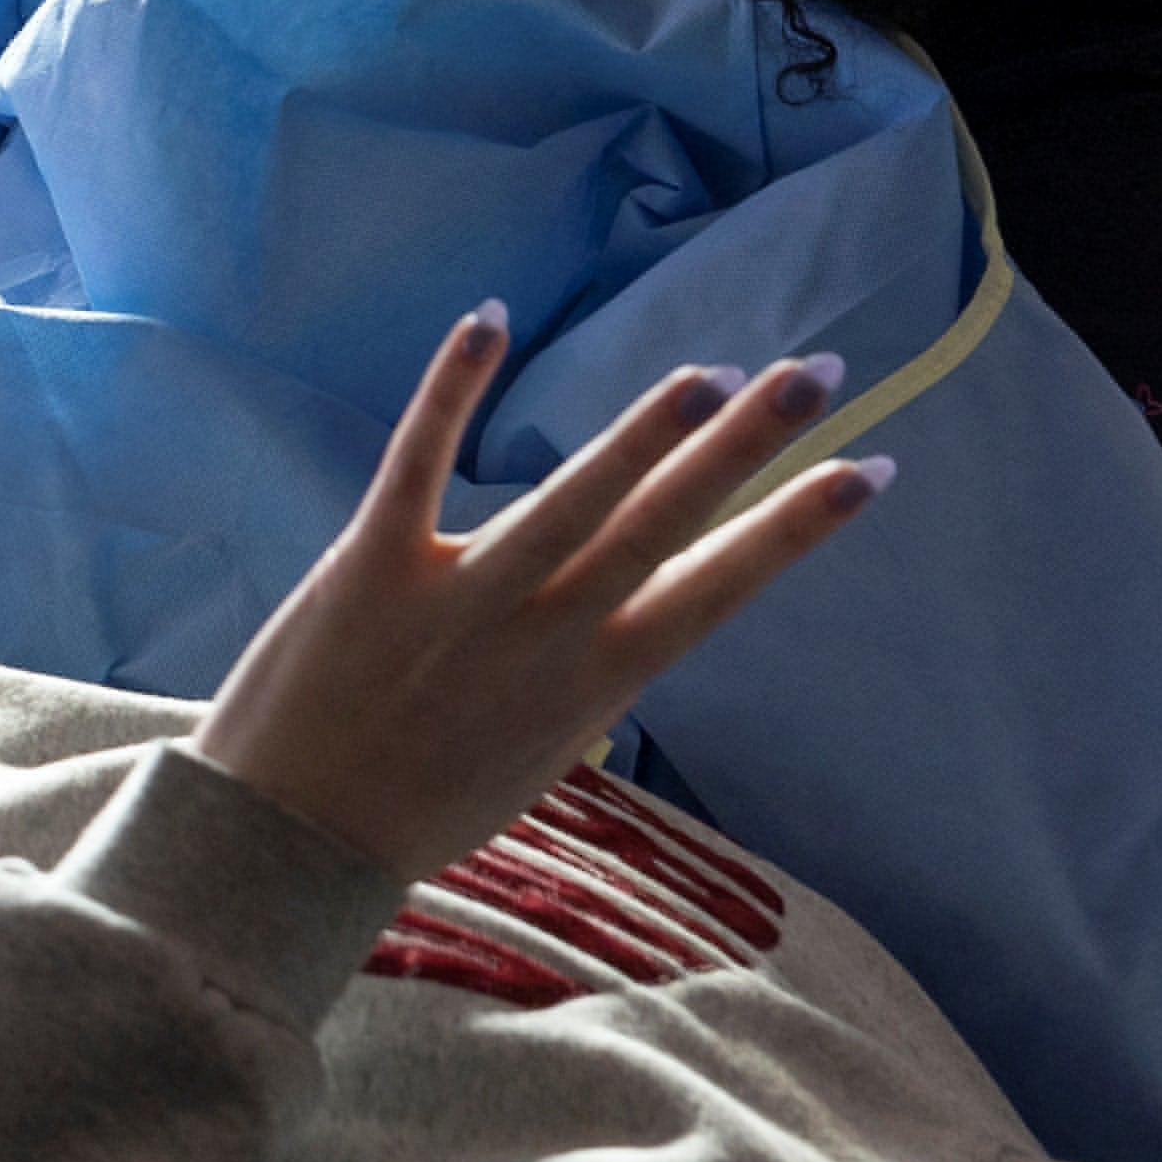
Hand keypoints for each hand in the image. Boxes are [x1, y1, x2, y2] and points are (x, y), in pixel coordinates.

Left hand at [190, 307, 882, 881]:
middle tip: (821, 370)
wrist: (291, 843)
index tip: (871, 467)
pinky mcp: (370, 569)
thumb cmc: (421, 799)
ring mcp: (459, 601)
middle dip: (749, 447)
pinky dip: (454, 389)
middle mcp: (544, 637)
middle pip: (666, 527)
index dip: (799, 526)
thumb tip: (644, 623)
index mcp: (596, 682)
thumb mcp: (539, 752)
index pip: (723, 589)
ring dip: (643, 433)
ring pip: (569, 502)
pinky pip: (417, 464)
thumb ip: (591, 681)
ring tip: (711, 375)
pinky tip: (491, 318)